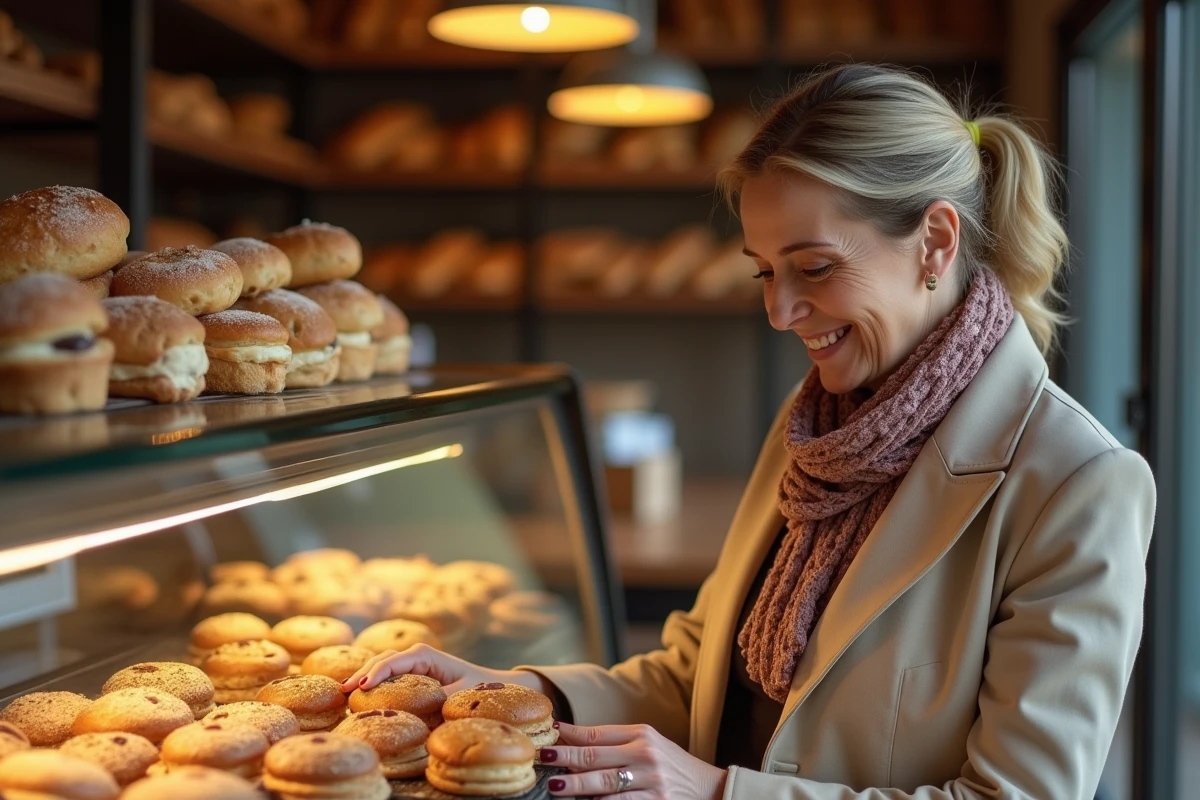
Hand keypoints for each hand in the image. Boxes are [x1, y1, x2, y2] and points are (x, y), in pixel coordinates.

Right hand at [340, 644, 548, 696]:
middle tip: (343, 690)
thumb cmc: (477, 687)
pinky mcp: (411, 673)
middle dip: (362, 673)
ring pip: (381, 664)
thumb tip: (418, 712)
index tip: (362, 686)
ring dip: (363, 676)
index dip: (376, 672)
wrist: (491, 684)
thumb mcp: (460, 695)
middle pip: (382, 659)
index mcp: (426, 655)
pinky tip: (357, 692)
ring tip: (344, 691)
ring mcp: (412, 663)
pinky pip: (387, 673)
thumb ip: (439, 701)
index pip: (394, 660)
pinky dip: (372, 680)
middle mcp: (416, 655)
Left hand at [540, 721, 726, 798]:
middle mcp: (645, 757)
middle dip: (566, 760)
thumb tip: (569, 737)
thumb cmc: (669, 763)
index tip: (549, 736)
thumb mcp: (646, 742)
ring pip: (605, 787)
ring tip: (555, 787)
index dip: (571, 736)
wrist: (707, 788)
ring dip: (577, 787)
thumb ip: (612, 741)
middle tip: (543, 760)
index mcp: (642, 735)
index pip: (598, 734)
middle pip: (597, 759)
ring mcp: (650, 785)